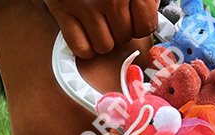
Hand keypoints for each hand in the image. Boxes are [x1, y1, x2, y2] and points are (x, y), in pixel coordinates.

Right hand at [43, 0, 157, 58]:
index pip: (146, 26)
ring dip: (102, 38)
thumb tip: (151, 11)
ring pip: (104, 46)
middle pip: (124, 37)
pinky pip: (81, 48)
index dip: (140, 24)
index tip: (133, 16)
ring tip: (97, 20)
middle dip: (119, 29)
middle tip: (111, 14)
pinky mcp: (63, 11)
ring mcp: (85, 5)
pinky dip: (85, 46)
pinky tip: (85, 31)